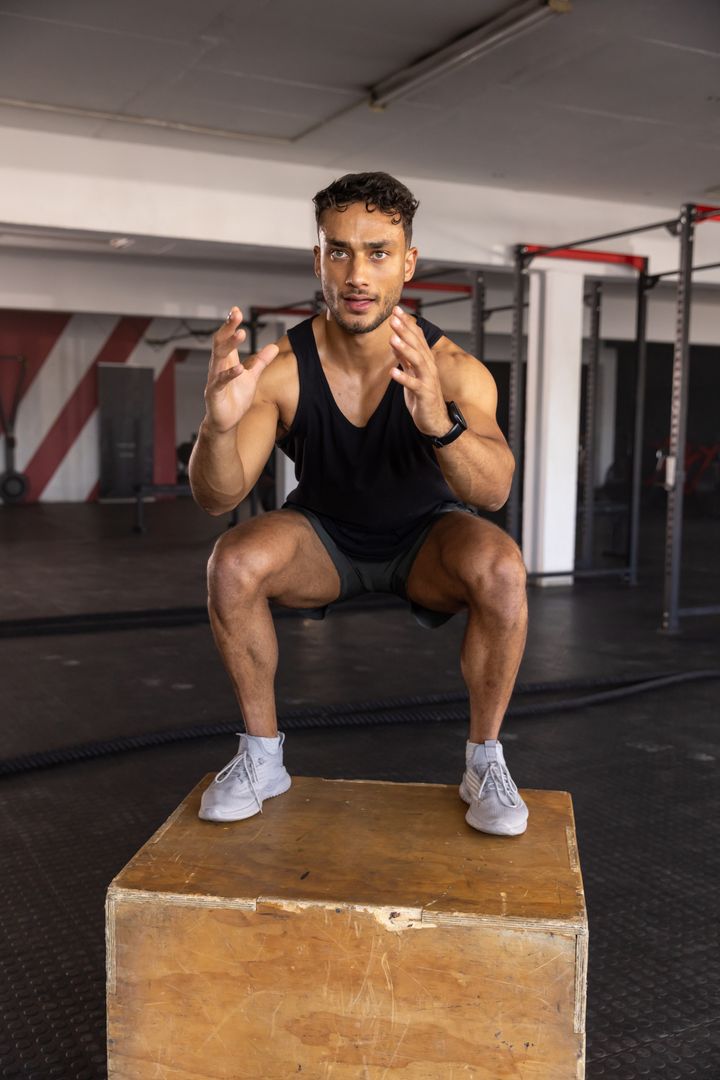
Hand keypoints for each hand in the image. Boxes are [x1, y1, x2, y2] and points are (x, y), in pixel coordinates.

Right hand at [204, 307, 278, 433]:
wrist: (226, 421)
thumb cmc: (236, 398)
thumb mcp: (252, 377)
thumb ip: (261, 362)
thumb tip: (274, 347)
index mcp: (226, 360)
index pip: (226, 338)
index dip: (230, 325)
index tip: (236, 311)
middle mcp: (218, 366)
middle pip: (220, 342)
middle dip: (228, 328)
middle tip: (236, 315)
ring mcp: (214, 379)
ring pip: (219, 358)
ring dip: (229, 345)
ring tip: (240, 333)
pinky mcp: (214, 393)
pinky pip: (220, 381)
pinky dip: (229, 375)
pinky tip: (239, 369)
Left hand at [388, 307, 449, 436]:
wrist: (436, 420)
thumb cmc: (423, 396)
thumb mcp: (412, 373)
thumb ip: (405, 357)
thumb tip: (395, 340)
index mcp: (425, 360)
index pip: (417, 337)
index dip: (407, 323)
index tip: (396, 310)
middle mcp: (429, 367)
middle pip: (417, 345)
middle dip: (405, 331)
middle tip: (394, 318)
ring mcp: (428, 380)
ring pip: (417, 361)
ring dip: (405, 349)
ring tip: (393, 339)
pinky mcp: (425, 394)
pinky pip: (413, 385)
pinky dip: (403, 378)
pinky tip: (392, 372)